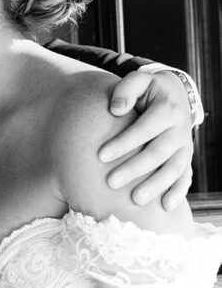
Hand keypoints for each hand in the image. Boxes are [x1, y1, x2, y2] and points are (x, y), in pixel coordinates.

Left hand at [98, 69, 193, 209]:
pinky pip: (186, 176)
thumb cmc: (148, 89)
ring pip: (174, 168)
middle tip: (111, 182)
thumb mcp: (138, 80)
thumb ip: (126, 89)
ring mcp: (185, 145)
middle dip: (134, 169)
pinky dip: (178, 192)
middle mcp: (180, 129)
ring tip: (135, 199)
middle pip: (158, 152)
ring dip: (156, 185)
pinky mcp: (187, 157)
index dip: (123, 143)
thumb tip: (115, 109)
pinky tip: (166, 206)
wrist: (175, 93)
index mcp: (167, 109)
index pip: (144, 129)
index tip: (100, 155)